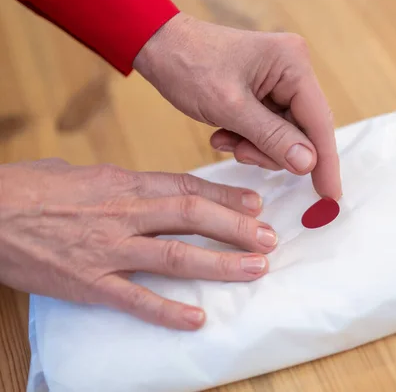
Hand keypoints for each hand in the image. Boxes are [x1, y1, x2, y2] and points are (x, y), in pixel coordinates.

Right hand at [0, 159, 275, 329]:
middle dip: (236, 228)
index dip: (226, 195)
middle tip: (269, 239)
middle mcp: (123, 215)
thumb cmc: (31, 188)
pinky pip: (135, 300)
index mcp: (123, 184)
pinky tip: (197, 318)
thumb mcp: (85, 173)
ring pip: (174, 256)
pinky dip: (167, 311)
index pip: (186, 187)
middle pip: (191, 218)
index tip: (256, 203)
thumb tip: (154, 187)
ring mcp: (108, 250)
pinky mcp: (88, 283)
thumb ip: (125, 183)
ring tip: (253, 270)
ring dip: (219, 264)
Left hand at [133, 13, 341, 199]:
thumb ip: (272, 137)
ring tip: (227, 139)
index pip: (319, 121)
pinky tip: (224, 133)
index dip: (325, 162)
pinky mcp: (266, 93)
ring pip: (284, 136)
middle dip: (272, 150)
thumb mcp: (230, 107)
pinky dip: (248, 139)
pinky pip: (269, 130)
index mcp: (292, 63)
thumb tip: (308, 163)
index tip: (330, 194)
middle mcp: (292, 71)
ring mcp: (280, 83)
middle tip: (242, 152)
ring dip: (255, 147)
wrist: (159, 47)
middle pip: (302, 131)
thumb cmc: (188, 64)